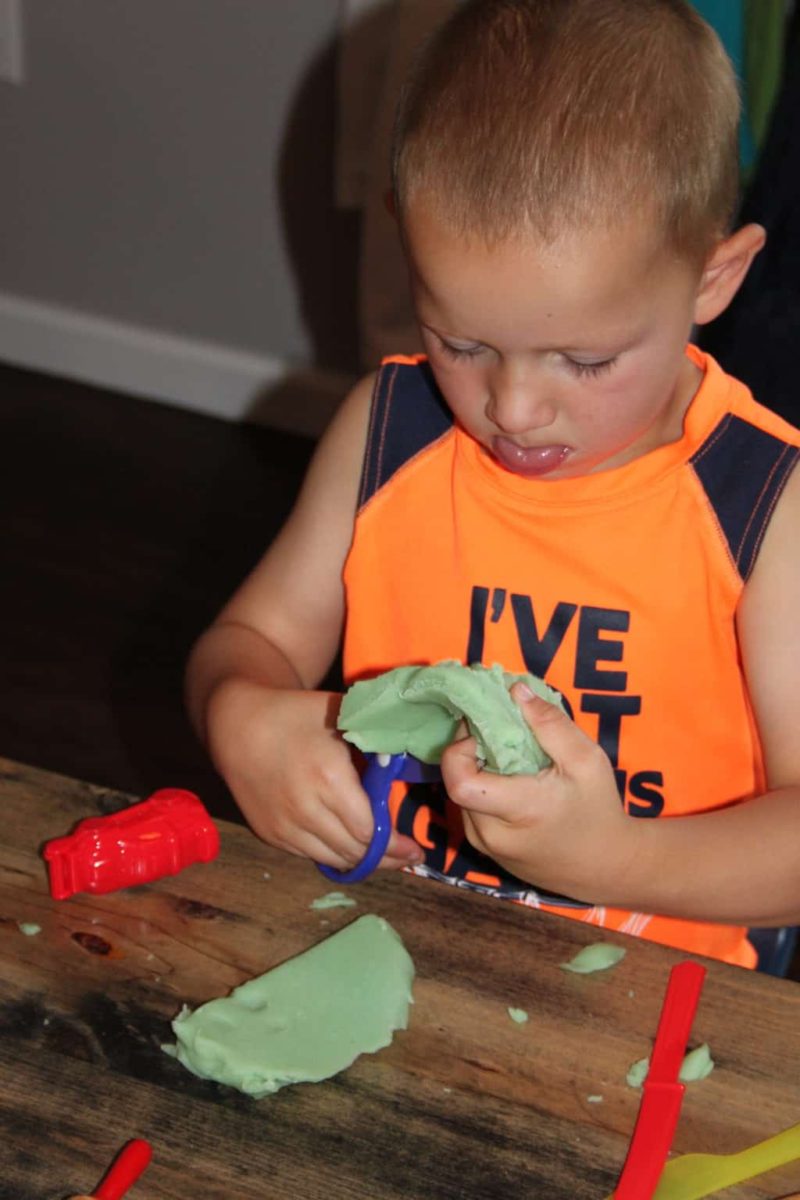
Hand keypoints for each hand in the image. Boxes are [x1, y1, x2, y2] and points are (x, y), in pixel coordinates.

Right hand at [205, 678, 422, 870]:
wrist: (237, 724)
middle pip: (354, 852)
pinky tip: (348, 846)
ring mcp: (284, 826)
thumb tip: (412, 755)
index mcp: (330, 780)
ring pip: (333, 859)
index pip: (370, 831)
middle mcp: (306, 810)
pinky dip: (333, 853)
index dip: (395, 845)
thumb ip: (377, 737)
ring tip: (384, 857)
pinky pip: (309, 855)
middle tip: (407, 856)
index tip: (416, 848)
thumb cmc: (296, 715)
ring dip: (360, 860)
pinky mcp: (269, 833)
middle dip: (385, 859)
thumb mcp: (342, 715)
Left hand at [439, 682, 641, 902]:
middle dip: (469, 752)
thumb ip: (550, 723)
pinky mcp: (486, 851)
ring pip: (460, 796)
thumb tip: (515, 690)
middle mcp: (492, 834)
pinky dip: (483, 790)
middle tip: (497, 734)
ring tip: (509, 759)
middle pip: (457, 783)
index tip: (483, 730)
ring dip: (476, 771)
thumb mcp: (586, 759)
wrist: (605, 867)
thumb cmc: (598, 810)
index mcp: (518, 810)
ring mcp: (486, 846)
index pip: (459, 782)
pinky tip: (511, 782)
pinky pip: (471, 811)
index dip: (459, 749)